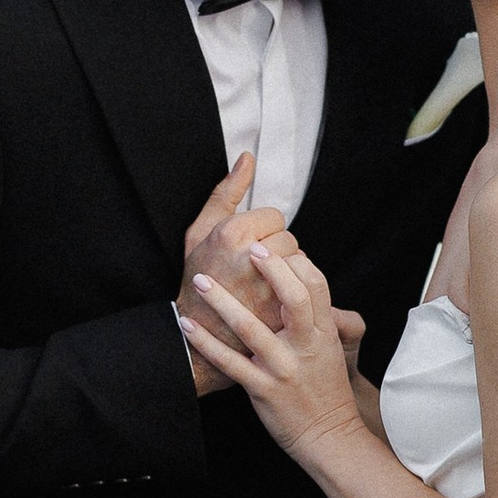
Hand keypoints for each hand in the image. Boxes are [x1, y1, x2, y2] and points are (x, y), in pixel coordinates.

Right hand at [176, 153, 289, 398]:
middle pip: (290, 240)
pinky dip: (295, 298)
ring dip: (288, 275)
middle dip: (278, 255)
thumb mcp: (200, 232)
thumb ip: (226, 193)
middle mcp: (250, 257)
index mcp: (231, 233)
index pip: (275, 217)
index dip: (265, 233)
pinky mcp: (280, 313)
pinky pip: (304, 292)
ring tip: (264, 289)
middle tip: (255, 273)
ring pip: (299, 265)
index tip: (249, 250)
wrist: (193, 340)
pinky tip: (275, 305)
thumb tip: (248, 157)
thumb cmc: (197, 281)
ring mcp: (267, 287)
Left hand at [186, 237, 365, 457]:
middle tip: (248, 248)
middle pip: (294, 297)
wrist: (328, 435)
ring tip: (200, 281)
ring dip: (222, 302)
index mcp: (323, 332)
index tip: (272, 245)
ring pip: (252, 328)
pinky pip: (230, 363)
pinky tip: (188, 326)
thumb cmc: (326, 390)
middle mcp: (305, 345)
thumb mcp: (333, 349)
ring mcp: (283, 367)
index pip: (315, 285)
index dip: (296, 261)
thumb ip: (321, 317)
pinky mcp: (263, 389)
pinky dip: (206, 344)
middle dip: (271, 269)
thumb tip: (305, 280)